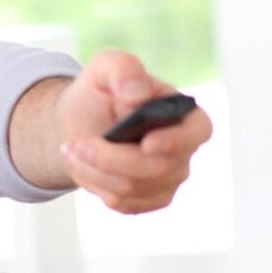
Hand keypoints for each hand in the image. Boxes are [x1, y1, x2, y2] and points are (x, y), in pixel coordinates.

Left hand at [56, 49, 211, 212]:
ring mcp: (170, 177)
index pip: (198, 131)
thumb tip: (136, 94)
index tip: (146, 143)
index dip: (176, 141)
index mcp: (184, 113)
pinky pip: (125, 204)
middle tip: (75, 144)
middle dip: (109, 158)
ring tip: (72, 150)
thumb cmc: (101, 93)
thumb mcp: (105, 68)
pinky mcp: (151, 198)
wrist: (82, 123)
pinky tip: (84, 166)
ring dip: (94, 171)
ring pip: (133, 188)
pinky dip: (96, 186)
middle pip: (156, 167)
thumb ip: (122, 68)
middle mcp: (184, 149)